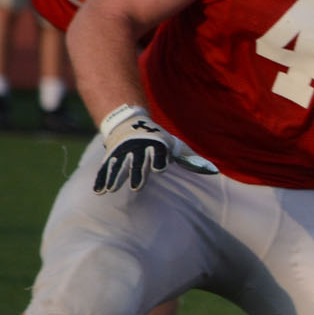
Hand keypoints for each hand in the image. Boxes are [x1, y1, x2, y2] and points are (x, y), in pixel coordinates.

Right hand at [94, 105, 217, 193]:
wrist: (132, 123)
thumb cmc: (160, 140)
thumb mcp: (177, 147)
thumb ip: (193, 161)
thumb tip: (214, 172)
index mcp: (156, 146)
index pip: (158, 155)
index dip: (159, 160)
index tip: (159, 169)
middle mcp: (139, 149)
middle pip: (138, 162)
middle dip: (137, 173)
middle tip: (136, 188)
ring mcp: (123, 153)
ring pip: (119, 166)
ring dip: (115, 177)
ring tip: (111, 190)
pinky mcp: (111, 157)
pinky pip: (105, 168)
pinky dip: (101, 179)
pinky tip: (99, 191)